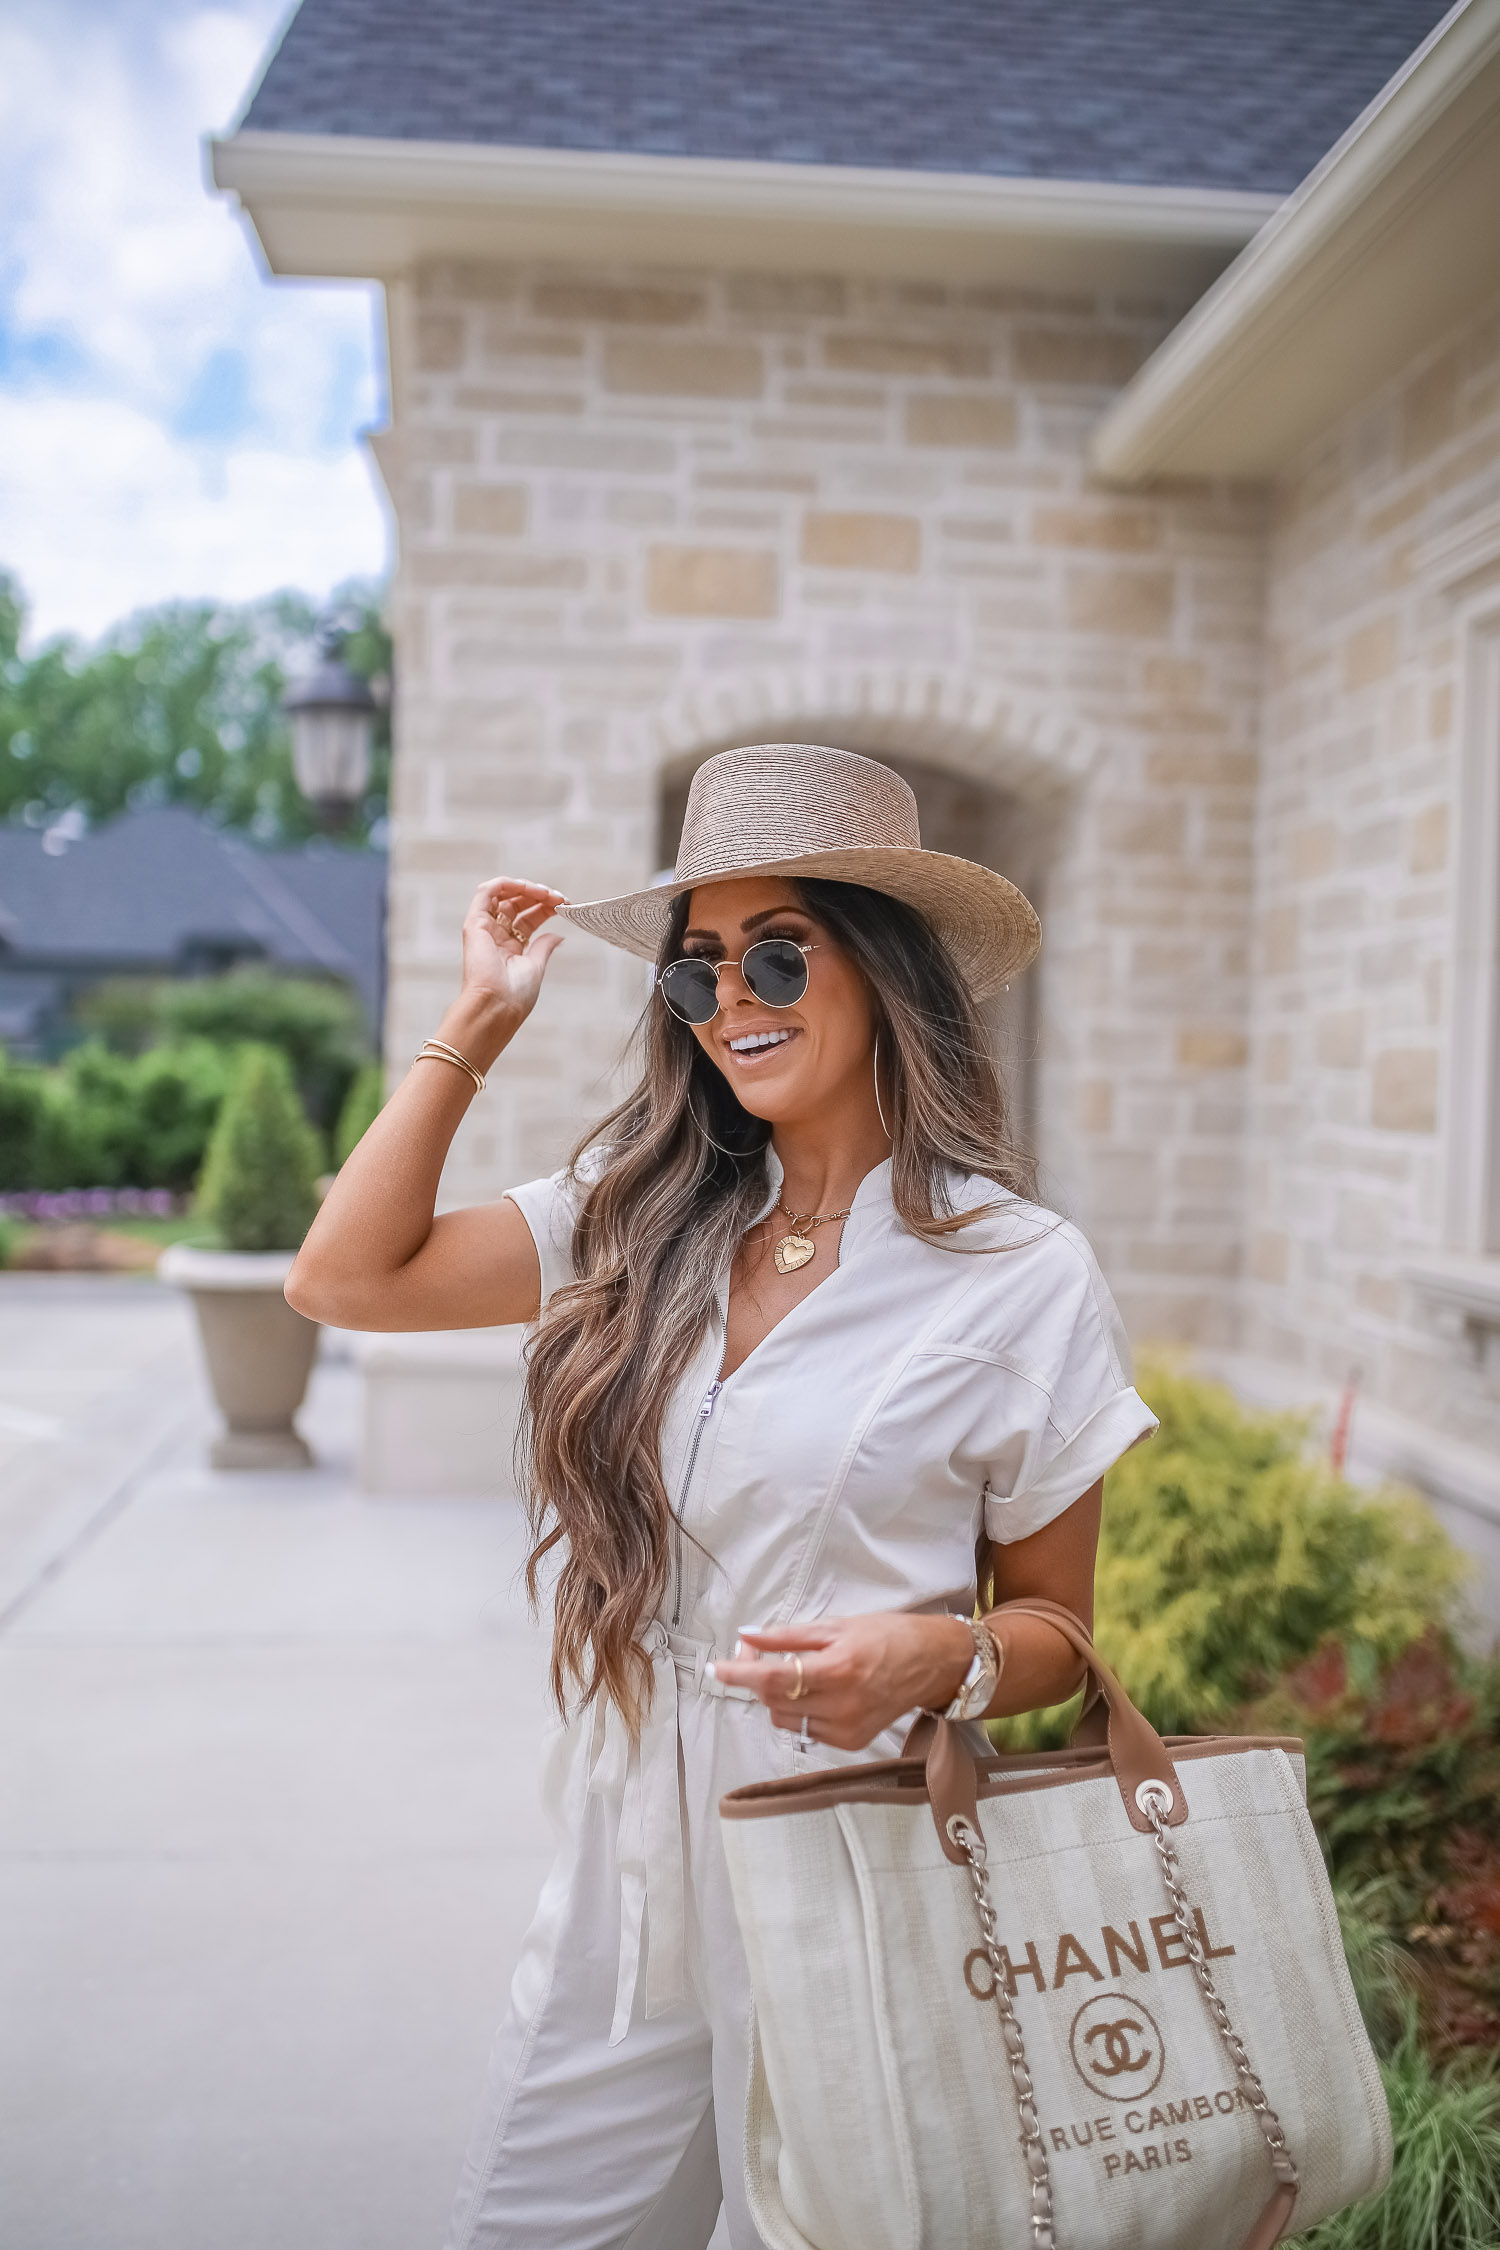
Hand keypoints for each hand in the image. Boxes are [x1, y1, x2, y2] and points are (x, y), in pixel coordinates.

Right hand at [455, 877, 566, 1044]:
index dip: (546, 908)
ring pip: (503, 894)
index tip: (566, 905)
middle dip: (540, 896)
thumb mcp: (536, 967)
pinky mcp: (475, 923)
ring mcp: (484, 928)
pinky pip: (486, 892)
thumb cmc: (514, 995)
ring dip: (526, 888)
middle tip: (560, 898)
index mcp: (510, 948)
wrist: (495, 1007)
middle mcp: (496, 936)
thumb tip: (558, 935)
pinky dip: (507, 884)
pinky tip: (528, 888)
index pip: (528, 919)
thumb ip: (544, 947)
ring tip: (547, 893)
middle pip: (518, 904)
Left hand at [708, 1613, 976, 1750]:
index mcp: (839, 1669)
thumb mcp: (836, 1626)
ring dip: (774, 1696)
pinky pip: (805, 1730)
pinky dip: (797, 1711)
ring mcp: (847, 1730)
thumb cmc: (887, 1635)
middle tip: (753, 1653)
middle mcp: (842, 1706)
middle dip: (755, 1678)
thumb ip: (787, 1636)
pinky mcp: (852, 1743)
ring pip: (785, 1719)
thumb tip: (747, 1636)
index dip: (740, 1673)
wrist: (933, 1664)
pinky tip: (812, 1691)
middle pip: (774, 1700)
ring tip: (789, 1670)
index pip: (774, 1678)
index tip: (717, 1668)